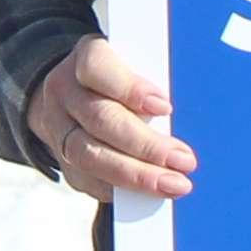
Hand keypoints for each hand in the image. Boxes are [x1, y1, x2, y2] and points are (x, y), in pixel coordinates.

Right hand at [26, 34, 196, 200]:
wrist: (76, 94)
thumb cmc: (125, 77)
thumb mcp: (138, 63)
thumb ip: (156, 80)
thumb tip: (193, 113)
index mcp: (87, 56)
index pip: (97, 68)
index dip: (130, 89)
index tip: (165, 107)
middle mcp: (65, 90)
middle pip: (101, 119)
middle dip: (146, 145)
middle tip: (184, 161)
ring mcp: (57, 127)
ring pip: (90, 155)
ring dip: (135, 174)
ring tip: (172, 184)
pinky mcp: (62, 159)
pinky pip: (87, 180)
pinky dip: (119, 189)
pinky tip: (147, 195)